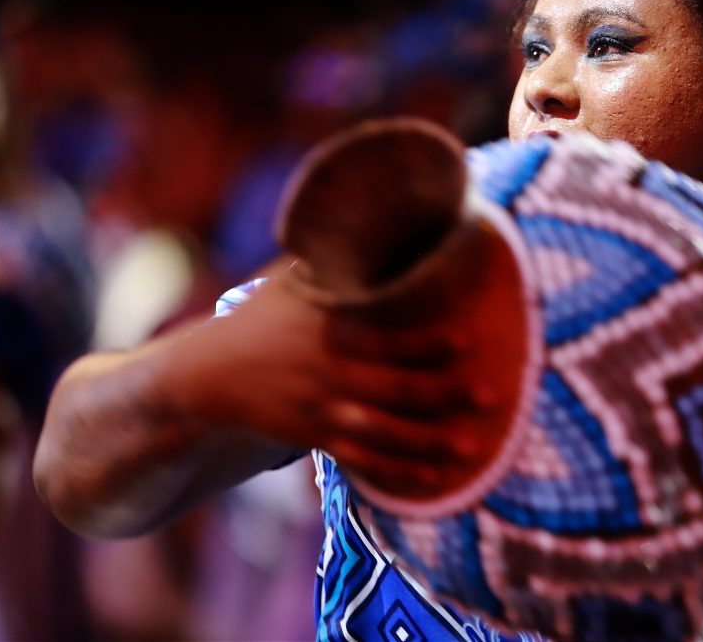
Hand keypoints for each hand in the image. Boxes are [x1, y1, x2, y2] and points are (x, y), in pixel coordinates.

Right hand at [166, 244, 524, 499]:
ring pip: (385, 433)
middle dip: (447, 395)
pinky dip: (398, 473)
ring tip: (473, 448)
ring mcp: (323, 409)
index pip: (387, 337)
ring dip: (431, 443)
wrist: (210, 373)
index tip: (467, 340)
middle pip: (397, 389)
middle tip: (493, 396)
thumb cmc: (264, 314)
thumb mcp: (294, 279)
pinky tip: (432, 481)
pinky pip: (363, 460)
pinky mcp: (316, 437)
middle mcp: (330, 372)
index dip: (428, 342)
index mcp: (330, 328)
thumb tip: (384, 221)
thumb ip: (339, 261)